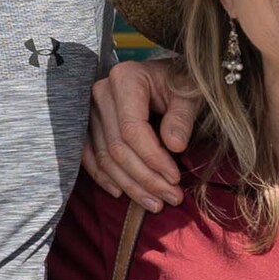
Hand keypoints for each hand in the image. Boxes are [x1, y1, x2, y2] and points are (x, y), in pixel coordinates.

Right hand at [80, 59, 199, 210]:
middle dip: (145, 178)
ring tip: (155, 202)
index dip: (153, 158)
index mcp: (126, 78)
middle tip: (171, 198)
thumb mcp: (191, 95)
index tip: (175, 178)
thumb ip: (182, 117)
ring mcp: (90, 109)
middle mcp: (101, 92)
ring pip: (105, 156)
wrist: (167, 76)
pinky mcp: (87, 124)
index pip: (133, 129)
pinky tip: (122, 192)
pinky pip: (89, 155)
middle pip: (118, 147)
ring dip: (130, 184)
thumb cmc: (181, 83)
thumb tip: (174, 146)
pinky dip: (105, 176)